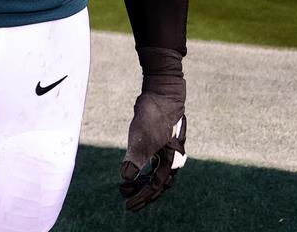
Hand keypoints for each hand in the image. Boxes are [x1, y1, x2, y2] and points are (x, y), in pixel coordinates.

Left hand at [119, 48, 186, 211]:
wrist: (162, 91)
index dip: (142, 198)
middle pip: (157, 183)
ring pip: (155, 172)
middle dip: (142, 193)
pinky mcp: (159, 139)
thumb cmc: (155, 115)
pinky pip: (152, 161)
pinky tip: (131, 168)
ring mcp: (166, 148)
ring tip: (125, 186)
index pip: (156, 187)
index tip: (128, 205)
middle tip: (125, 198)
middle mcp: (172, 158)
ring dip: (141, 181)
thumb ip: (135, 159)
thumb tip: (126, 177)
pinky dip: (142, 167)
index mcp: (172, 161)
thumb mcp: (142, 138)